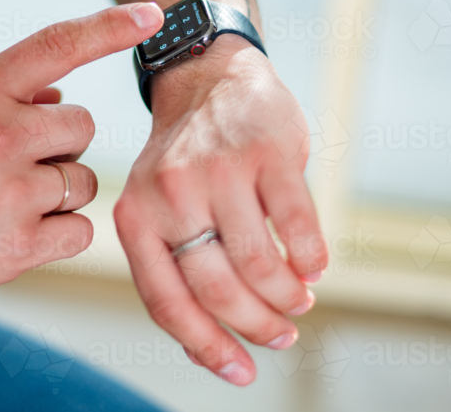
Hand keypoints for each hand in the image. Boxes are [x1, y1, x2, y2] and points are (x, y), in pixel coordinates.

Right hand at [0, 2, 164, 311]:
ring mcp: (13, 192)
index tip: (154, 15)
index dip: (110, 27)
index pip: (58, 45)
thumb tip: (60, 94)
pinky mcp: (21, 246)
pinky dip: (58, 234)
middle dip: (57, 144)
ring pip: (84, 181)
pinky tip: (13, 232)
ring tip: (1, 201)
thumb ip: (0, 92)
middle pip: (81, 125)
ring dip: (57, 192)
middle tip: (7, 164)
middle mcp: (1, 135)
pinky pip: (80, 230)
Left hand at [114, 35, 328, 385]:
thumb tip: (203, 343)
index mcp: (136, 215)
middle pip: (217, 289)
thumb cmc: (185, 158)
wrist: (206, 78)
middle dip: (257, 325)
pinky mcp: (266, 151)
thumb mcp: (157, 206)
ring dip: (287, 296)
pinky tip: (314, 266)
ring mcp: (219, 170)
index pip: (167, 301)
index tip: (241, 372)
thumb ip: (174, 265)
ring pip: (260, 263)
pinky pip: (298, 224)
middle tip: (281, 336)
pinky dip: (312, 257)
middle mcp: (170, 193)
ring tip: (299, 301)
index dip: (206, 346)